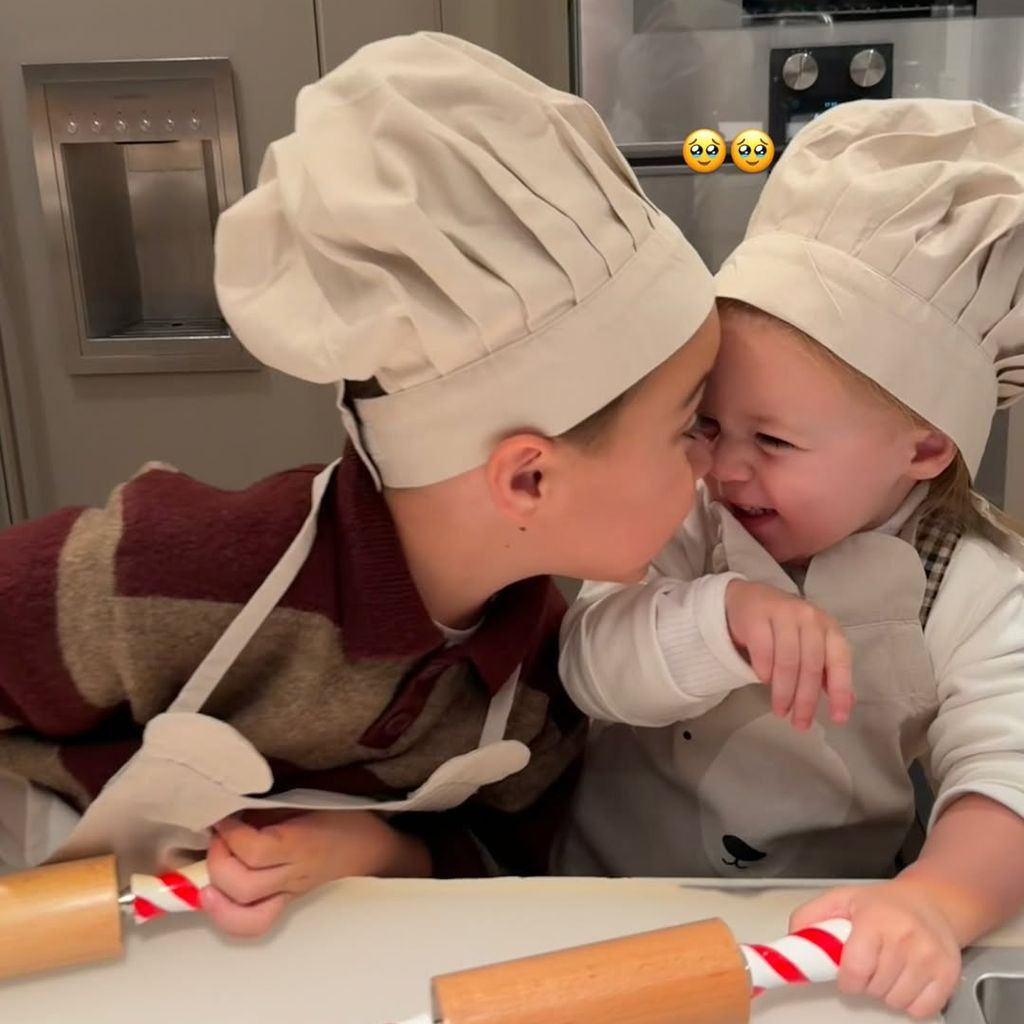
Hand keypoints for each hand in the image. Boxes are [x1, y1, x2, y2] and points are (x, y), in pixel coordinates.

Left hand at [202, 809, 430, 937]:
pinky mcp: (287, 903)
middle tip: (218, 838)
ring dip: (218, 898)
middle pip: (243, 886)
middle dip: (217, 861)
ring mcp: (290, 895)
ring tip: (210, 875)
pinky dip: (229, 915)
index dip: (229, 834)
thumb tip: (233, 813)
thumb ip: (272, 810)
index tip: (223, 817)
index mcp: (302, 844)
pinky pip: (255, 922)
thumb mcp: (310, 800)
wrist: (375, 850)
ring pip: (246, 917)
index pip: (255, 851)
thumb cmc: (346, 818)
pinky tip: (217, 896)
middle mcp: (293, 876)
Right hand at [724, 579, 851, 728]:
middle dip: (806, 699)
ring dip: (784, 691)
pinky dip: (764, 670)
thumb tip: (847, 704)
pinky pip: (763, 649)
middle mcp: (809, 617)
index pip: (839, 660)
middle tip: (800, 724)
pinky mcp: (757, 616)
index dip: (840, 690)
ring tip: (780, 710)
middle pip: (811, 664)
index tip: (838, 719)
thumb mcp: (811, 646)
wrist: (748, 599)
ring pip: (787, 660)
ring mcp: (782, 613)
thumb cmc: (784, 627)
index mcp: (828, 627)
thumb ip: (828, 671)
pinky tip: (763, 681)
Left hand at [790, 881, 960, 1019]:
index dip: (847, 980)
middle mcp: (906, 937)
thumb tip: (793, 939)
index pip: (856, 969)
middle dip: (866, 984)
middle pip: (875, 988)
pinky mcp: (948, 975)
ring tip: (887, 970)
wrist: (931, 903)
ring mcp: (930, 957)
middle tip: (869, 966)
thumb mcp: (841, 900)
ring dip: (886, 993)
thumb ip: (811, 917)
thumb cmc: (881, 904)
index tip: (846, 975)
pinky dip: (910, 1003)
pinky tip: (905, 981)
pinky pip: (922, 1010)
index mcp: (876, 919)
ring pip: (897, 1002)